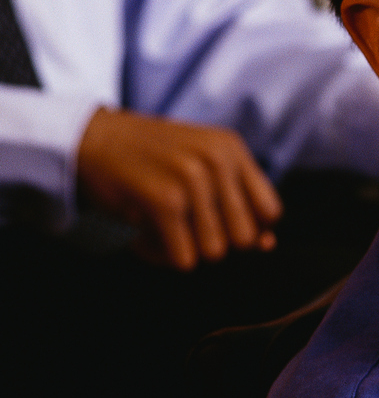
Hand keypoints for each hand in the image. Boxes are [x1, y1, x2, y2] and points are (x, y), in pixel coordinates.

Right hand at [75, 107, 280, 270]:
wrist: (87, 139)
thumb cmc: (146, 158)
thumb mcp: (198, 165)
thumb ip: (235, 201)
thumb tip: (268, 245)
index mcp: (232, 149)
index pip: (271, 212)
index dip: (249, 229)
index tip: (216, 225)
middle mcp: (218, 160)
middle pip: (244, 238)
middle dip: (214, 242)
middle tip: (183, 230)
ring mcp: (193, 179)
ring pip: (214, 252)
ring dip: (184, 251)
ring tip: (160, 231)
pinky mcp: (164, 201)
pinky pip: (183, 259)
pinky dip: (160, 256)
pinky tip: (142, 238)